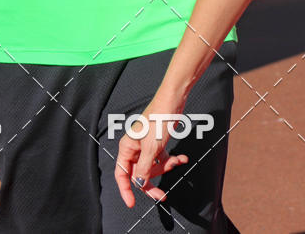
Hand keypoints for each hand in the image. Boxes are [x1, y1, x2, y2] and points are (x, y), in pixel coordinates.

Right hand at [114, 93, 188, 207]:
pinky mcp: (158, 143)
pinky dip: (172, 160)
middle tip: (162, 196)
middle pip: (139, 174)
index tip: (132, 204)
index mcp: (127, 147)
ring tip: (176, 162)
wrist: (173, 100)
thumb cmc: (159, 119)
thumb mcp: (152, 148)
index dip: (125, 190)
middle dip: (151, 183)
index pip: (121, 173)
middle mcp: (135, 147)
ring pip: (153, 168)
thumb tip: (139, 185)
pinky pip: (162, 158)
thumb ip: (145, 169)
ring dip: (166, 169)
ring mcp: (147, 146)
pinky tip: (182, 158)